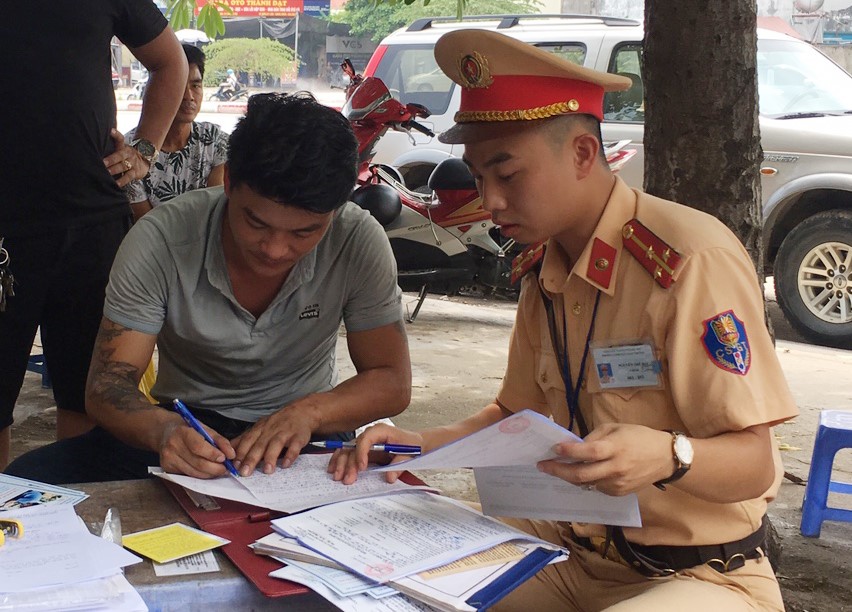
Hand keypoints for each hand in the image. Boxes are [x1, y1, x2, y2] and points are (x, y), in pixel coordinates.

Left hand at [103, 128, 149, 187]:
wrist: (145, 160)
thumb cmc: (126, 155)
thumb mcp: (121, 148)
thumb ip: (112, 145)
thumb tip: (98, 140)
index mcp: (123, 147)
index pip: (120, 139)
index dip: (116, 134)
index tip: (110, 131)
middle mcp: (128, 154)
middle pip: (120, 155)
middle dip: (111, 159)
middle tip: (103, 162)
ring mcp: (133, 163)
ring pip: (123, 166)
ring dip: (115, 170)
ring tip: (107, 173)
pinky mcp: (136, 172)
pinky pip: (128, 177)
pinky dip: (122, 181)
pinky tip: (116, 184)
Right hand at [158, 419, 236, 477]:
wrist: (164, 431)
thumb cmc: (187, 429)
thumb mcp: (204, 428)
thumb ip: (219, 441)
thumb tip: (231, 454)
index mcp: (182, 432)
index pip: (198, 447)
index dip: (213, 454)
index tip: (224, 458)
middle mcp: (173, 446)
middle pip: (197, 463)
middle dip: (215, 468)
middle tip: (226, 468)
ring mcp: (168, 459)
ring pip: (194, 472)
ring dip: (209, 474)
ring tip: (218, 470)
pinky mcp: (167, 468)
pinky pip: (188, 475)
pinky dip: (200, 475)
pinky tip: (206, 471)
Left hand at [231, 402, 319, 475]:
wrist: (301, 412)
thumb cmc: (277, 423)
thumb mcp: (259, 428)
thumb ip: (245, 439)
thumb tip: (227, 451)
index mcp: (259, 429)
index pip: (247, 441)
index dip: (240, 453)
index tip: (234, 466)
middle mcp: (270, 430)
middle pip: (259, 444)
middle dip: (251, 458)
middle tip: (245, 473)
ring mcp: (285, 432)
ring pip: (276, 444)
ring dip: (270, 457)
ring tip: (267, 471)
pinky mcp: (298, 436)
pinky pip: (294, 446)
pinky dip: (290, 455)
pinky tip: (286, 464)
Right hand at [327, 423, 422, 484]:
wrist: (413, 443)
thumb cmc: (411, 445)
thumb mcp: (410, 454)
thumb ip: (399, 464)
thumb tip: (390, 477)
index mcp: (381, 430)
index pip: (366, 439)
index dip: (361, 453)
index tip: (362, 468)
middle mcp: (370, 434)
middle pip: (353, 446)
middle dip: (348, 463)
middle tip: (347, 479)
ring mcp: (364, 441)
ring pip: (347, 450)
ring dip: (340, 463)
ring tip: (337, 477)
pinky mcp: (362, 449)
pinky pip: (347, 453)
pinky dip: (339, 461)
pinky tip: (333, 469)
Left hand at [537, 423, 673, 495]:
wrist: (665, 458)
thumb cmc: (638, 437)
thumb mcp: (615, 428)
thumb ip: (593, 437)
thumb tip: (572, 446)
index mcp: (615, 448)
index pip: (588, 452)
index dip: (569, 452)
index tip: (553, 449)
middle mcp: (615, 468)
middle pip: (581, 475)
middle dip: (558, 471)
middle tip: (543, 466)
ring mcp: (617, 483)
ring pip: (585, 483)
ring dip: (569, 476)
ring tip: (557, 468)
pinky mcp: (619, 493)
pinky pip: (596, 487)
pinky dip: (585, 480)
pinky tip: (581, 472)